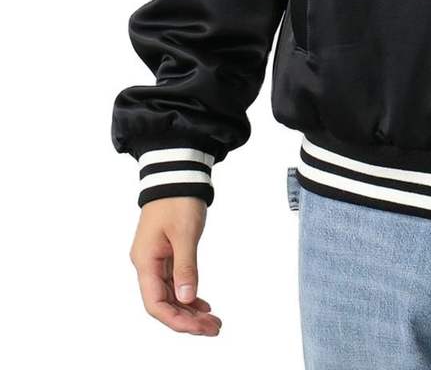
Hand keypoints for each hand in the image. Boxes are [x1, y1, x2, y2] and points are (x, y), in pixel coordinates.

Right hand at [129, 197, 220, 335]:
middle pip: (163, 303)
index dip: (177, 320)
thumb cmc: (178, 200)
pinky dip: (188, 295)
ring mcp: (156, 259)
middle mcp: (147, 264)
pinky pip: (175, 282)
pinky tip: (202, 304)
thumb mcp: (185, 233)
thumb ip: (186, 267)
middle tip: (214, 328)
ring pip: (170, 294)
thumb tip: (188, 299)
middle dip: (187, 320)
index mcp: (145, 261)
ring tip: (212, 321)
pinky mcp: (166, 253)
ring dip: (189, 310)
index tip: (200, 328)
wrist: (177, 174)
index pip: (156, 303)